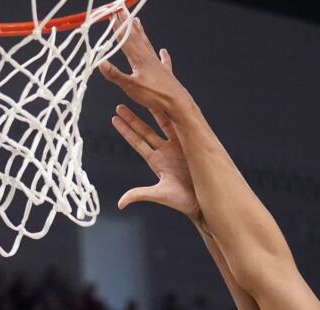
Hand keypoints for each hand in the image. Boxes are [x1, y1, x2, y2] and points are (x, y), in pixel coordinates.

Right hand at [98, 15, 189, 115]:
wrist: (177, 102)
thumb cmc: (155, 95)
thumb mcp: (130, 87)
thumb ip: (115, 75)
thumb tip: (101, 63)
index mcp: (139, 60)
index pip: (125, 40)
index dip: (118, 27)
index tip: (113, 15)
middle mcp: (149, 58)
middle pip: (136, 38)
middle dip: (127, 24)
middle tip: (123, 11)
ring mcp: (158, 65)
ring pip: (148, 45)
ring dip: (141, 33)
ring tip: (137, 22)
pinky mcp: (166, 73)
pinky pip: (164, 61)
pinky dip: (164, 55)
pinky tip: (164, 51)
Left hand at [112, 100, 200, 221]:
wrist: (204, 200)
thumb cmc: (183, 200)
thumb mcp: (160, 194)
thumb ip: (139, 194)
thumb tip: (120, 203)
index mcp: (156, 161)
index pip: (137, 142)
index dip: (126, 130)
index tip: (115, 118)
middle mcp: (165, 152)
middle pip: (145, 131)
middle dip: (132, 118)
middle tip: (120, 106)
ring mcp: (177, 147)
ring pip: (162, 124)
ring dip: (152, 111)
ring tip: (142, 97)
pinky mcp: (190, 145)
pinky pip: (180, 125)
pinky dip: (173, 114)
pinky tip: (168, 102)